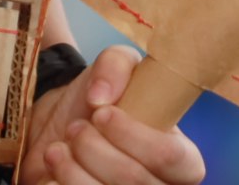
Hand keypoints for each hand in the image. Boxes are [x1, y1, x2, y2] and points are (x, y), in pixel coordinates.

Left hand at [19, 44, 203, 184]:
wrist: (60, 129)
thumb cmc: (100, 101)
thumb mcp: (113, 66)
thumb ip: (115, 65)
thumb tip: (100, 96)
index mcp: (183, 157)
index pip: (169, 155)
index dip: (132, 135)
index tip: (100, 113)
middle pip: (133, 180)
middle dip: (95, 148)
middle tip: (75, 128)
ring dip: (73, 168)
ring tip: (58, 148)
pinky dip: (62, 181)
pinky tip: (56, 167)